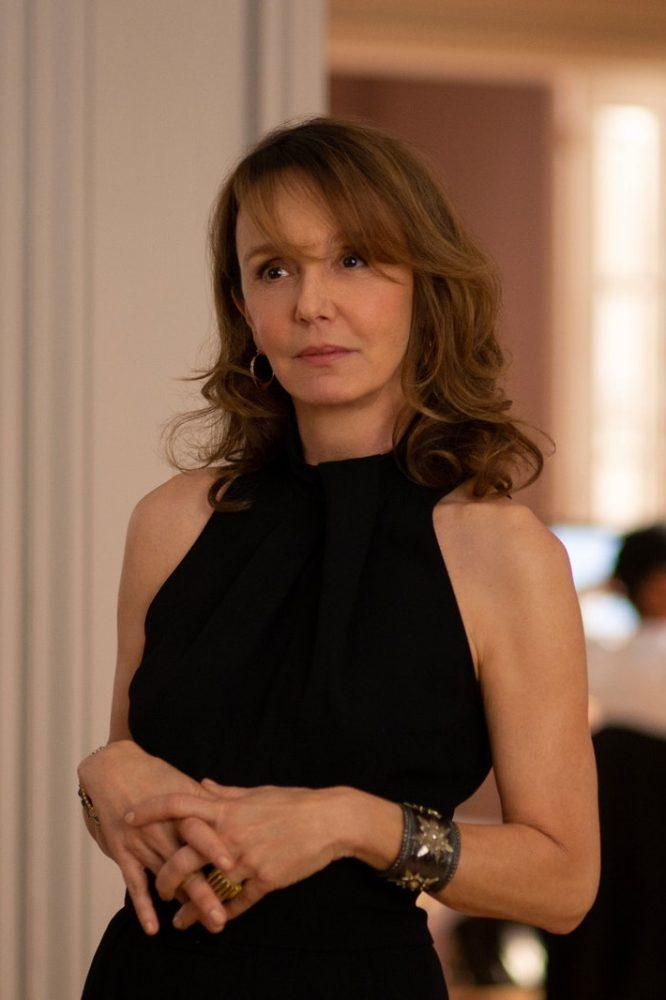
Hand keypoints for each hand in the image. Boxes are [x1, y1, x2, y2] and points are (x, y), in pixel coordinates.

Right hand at [77, 741, 232, 934]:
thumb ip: (205, 801)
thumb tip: (230, 812)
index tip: (235, 868)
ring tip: (210, 923)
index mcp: (180, 810)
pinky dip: (143, 907)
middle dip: (207, 891)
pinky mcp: (123, 852)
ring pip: (168, 879)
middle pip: (188, 865)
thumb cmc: (151, 774)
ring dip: (189, 903)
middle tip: (224, 915)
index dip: (216, 850)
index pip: (201, 833)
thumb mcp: (181, 783)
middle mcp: (163, 829)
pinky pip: (134, 883)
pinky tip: (154, 928)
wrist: (112, 767)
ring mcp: (142, 842)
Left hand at [124, 780, 345, 929]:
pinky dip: (223, 913)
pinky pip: (238, 901)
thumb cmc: (293, 802)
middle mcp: (231, 835)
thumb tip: (201, 784)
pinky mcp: (266, 880)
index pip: (179, 804)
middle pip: (183, 858)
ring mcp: (248, 860)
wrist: (330, 821)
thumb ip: (225, 792)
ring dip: (189, 906)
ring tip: (177, 919)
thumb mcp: (257, 792)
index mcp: (227, 808)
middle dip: (165, 877)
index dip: (151, 809)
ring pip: (207, 888)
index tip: (129, 817)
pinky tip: (212, 922)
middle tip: (157, 885)